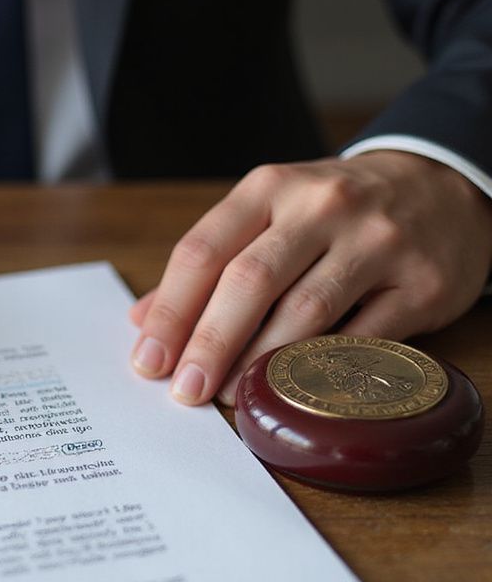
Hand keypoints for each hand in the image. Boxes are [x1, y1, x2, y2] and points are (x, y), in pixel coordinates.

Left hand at [129, 152, 491, 405]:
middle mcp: (322, 206)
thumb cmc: (334, 210)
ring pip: (306, 310)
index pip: (203, 251)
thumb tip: (142, 320)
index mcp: (270, 188)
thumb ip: (208, 263)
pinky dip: (323, 368)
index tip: (148, 360)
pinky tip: (294, 391)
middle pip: (249, 280)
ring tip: (230, 397)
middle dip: (210, 343)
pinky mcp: (421, 282)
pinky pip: (365, 336)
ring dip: (260, 362)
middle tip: (185, 390)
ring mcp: (376, 241)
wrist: (440, 183)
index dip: (171, 312)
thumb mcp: (268, 212)